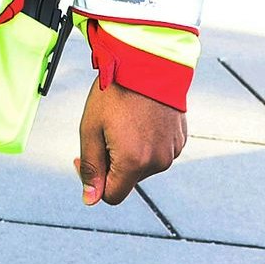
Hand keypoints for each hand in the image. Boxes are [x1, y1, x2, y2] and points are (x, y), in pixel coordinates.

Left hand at [73, 79, 184, 205]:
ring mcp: (172, 151)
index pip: (112, 196)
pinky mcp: (180, 139)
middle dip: (111, 163)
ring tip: (124, 121)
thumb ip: (92, 167)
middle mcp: (158, 162)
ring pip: (143, 166)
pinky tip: (139, 119)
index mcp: (134, 163)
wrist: (149, 64)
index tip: (84, 158)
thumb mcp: (91, 129)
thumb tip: (91, 199)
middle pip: (127, 179)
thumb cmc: (116, 94)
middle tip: (103, 131)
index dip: (94, 182)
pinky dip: (146, 142)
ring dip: (129, 152)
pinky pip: (158, 152)